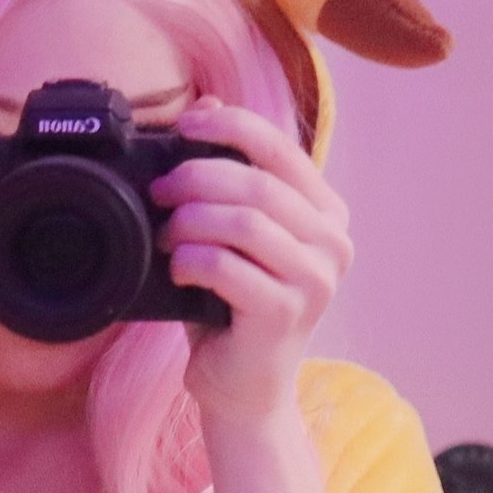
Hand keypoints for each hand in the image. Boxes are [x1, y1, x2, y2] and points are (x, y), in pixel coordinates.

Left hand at [151, 97, 352, 426]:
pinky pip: (228, 267)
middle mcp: (333, 241)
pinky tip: (177, 270)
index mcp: (325, 212)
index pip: (280, 148)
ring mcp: (316, 279)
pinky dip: (191, 261)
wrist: (243, 388)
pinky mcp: (287, 313)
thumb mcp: (232, 235)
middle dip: (196, 178)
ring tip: (166, 236)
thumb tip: (208, 104)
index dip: (229, 126)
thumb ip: (230, 176)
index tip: (184, 124)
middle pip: (257, 184)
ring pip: (245, 222)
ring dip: (191, 222)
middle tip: (159, 192)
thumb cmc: (232, 308)